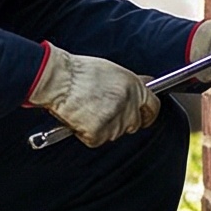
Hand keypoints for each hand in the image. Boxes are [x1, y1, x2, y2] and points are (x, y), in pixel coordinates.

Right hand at [29, 44, 159, 146]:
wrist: (58, 80)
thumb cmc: (78, 73)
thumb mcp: (112, 71)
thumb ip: (129, 85)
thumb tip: (144, 87)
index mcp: (134, 88)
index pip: (153, 108)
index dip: (147, 114)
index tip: (142, 118)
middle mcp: (128, 105)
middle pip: (133, 124)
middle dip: (120, 121)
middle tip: (101, 110)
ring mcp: (115, 121)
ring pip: (114, 133)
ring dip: (102, 127)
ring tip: (86, 108)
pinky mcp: (99, 133)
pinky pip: (96, 139)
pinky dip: (86, 133)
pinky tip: (79, 117)